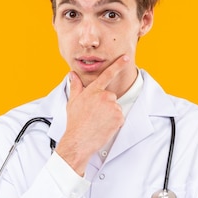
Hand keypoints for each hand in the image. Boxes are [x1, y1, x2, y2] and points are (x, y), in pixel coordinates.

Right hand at [56, 55, 130, 174]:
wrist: (79, 140)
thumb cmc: (75, 122)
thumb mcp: (73, 102)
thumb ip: (75, 86)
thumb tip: (72, 75)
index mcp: (93, 91)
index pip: (107, 75)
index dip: (117, 65)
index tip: (126, 58)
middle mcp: (104, 96)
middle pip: (111, 96)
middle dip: (106, 105)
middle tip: (95, 115)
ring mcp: (112, 106)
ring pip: (115, 108)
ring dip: (110, 114)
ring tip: (98, 122)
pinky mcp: (119, 117)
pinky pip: (120, 118)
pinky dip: (114, 123)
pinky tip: (104, 126)